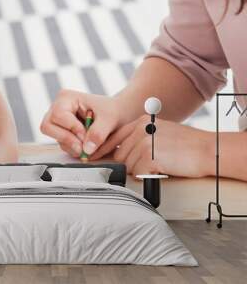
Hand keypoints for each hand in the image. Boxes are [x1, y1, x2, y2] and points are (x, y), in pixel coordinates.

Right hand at [40, 90, 123, 156]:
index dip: (71, 128)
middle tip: (83, 148)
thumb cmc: (113, 111)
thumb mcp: (109, 119)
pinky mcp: (62, 133)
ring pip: (54, 137)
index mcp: (66, 98)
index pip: (58, 115)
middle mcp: (58, 108)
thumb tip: (86, 149)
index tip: (85, 135)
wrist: (118, 115)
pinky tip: (86, 147)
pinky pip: (61, 144)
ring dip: (71, 146)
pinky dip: (73, 149)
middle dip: (66, 139)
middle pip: (48, 126)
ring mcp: (58, 122)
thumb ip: (98, 133)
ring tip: (88, 147)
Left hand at [91, 115, 213, 177]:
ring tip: (159, 165)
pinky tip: (161, 168)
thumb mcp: (159, 133)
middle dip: (127, 165)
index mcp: (142, 122)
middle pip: (119, 155)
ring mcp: (144, 141)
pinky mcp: (149, 155)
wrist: (208, 150)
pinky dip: (147, 175)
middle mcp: (140, 129)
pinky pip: (138, 173)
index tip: (90, 158)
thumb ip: (138, 139)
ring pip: (128, 166)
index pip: (113, 137)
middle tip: (145, 166)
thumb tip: (118, 153)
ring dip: (140, 171)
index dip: (101, 150)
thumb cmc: (186, 146)